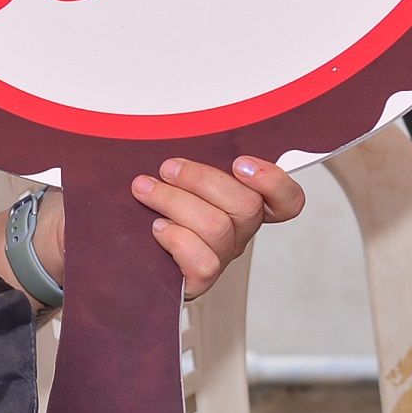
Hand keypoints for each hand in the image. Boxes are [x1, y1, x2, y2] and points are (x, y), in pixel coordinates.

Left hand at [132, 156, 304, 299]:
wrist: (124, 253)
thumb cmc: (153, 206)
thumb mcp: (176, 176)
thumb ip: (192, 163)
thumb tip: (185, 133)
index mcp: (243, 205)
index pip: (287, 200)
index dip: (273, 181)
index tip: (240, 163)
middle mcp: (239, 232)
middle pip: (246, 206)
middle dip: (200, 179)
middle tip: (168, 169)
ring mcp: (221, 256)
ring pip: (217, 227)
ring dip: (174, 201)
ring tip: (145, 190)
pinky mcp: (200, 280)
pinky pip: (203, 262)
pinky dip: (176, 239)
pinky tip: (157, 228)